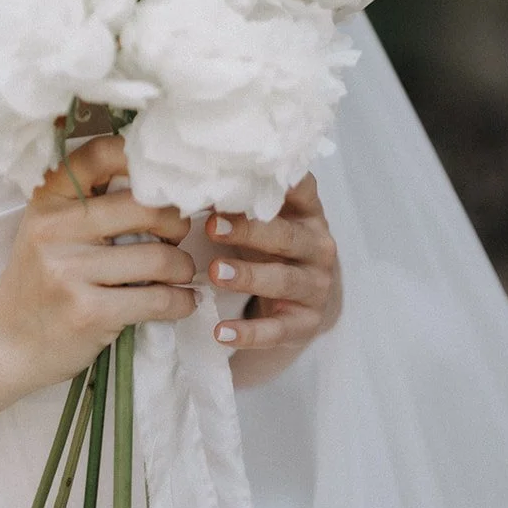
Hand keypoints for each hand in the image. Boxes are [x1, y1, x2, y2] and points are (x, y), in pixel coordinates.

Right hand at [0, 135, 198, 391]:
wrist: (6, 341)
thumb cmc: (39, 278)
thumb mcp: (48, 228)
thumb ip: (89, 202)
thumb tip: (160, 183)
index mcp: (47, 199)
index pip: (100, 155)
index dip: (140, 158)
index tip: (162, 177)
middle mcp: (55, 228)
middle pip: (144, 207)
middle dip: (176, 222)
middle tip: (176, 236)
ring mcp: (69, 271)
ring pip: (159, 257)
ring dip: (182, 266)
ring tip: (179, 272)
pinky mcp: (88, 312)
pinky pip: (158, 300)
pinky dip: (181, 301)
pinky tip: (181, 301)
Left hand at [205, 173, 340, 350]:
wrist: (306, 300)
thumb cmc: (274, 248)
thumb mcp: (265, 222)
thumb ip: (240, 204)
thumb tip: (189, 185)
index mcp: (308, 214)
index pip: (301, 190)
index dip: (279, 183)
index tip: (246, 174)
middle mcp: (318, 247)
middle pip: (286, 236)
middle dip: (249, 231)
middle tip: (212, 226)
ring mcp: (316, 287)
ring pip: (283, 281)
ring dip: (248, 277)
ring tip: (216, 273)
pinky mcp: (305, 324)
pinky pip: (277, 330)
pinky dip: (249, 333)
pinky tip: (221, 332)